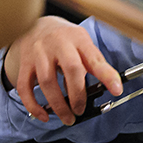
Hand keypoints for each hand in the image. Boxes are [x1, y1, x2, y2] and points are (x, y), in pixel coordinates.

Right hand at [3, 16, 122, 125]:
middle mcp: (58, 43)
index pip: (95, 58)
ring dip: (58, 105)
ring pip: (47, 81)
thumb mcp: (83, 43)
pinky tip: (44, 115)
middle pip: (71, 69)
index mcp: (78, 38)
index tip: (117, 90)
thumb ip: (93, 63)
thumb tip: (110, 87)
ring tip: (68, 118)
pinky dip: (33, 105)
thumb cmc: (64, 38)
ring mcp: (38, 53)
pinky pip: (25, 87)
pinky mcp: (24, 64)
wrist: (35, 24)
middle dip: (78, 95)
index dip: (107, 75)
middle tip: (81, 110)